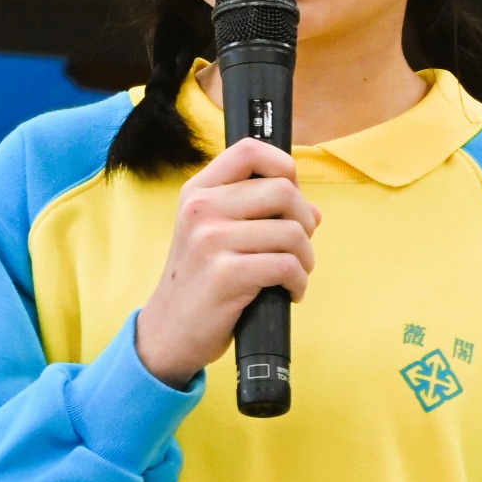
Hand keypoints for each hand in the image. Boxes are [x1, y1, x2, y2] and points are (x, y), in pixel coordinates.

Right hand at [133, 136, 318, 386]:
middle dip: (304, 221)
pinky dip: (299, 282)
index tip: (291, 195)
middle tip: (297, 247)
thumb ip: (257, 213)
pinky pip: (287, 266)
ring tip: (294, 274)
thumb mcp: (214, 235)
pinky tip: (289, 293)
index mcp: (198, 192)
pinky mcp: (225, 275)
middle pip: (282, 190)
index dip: (283, 166)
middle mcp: (201, 209)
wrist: (168, 331)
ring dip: (306, 258)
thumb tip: (312, 211)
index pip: (248, 150)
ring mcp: (211, 241)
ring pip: (292, 232)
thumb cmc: (200, 281)